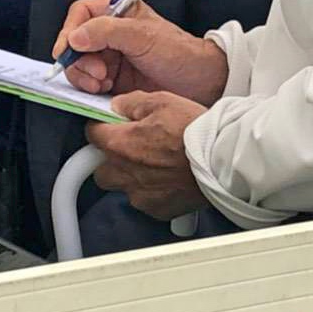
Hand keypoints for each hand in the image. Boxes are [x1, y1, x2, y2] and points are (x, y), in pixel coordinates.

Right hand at [53, 0, 228, 104]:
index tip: (67, 49)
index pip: (82, 14)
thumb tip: (75, 37)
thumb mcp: (143, 36)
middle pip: (75, 43)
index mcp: (118, 13)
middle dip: (79, 59)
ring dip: (84, 76)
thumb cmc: (179, 53)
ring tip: (102, 83)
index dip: (70, 30)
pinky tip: (105, 91)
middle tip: (96, 73)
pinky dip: (90, 89)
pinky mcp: (112, 82)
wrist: (200, 84)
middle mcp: (111, 34)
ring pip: (79, 65)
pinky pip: (88, 84)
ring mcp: (110, 59)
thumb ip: (107, 31)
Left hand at [86, 92, 207, 220]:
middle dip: (110, 159)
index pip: (92, 135)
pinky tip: (168, 179)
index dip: (100, 128)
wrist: (221, 160)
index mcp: (120, 145)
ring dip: (131, 178)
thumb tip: (117, 107)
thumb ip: (131, 103)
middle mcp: (125, 173)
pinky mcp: (158, 210)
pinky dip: (152, 193)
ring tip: (154, 165)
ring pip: (123, 188)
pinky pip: (145, 202)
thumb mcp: (161, 101)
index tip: (110, 126)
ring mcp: (140, 195)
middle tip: (130, 149)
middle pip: (100, 169)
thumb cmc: (194, 130)